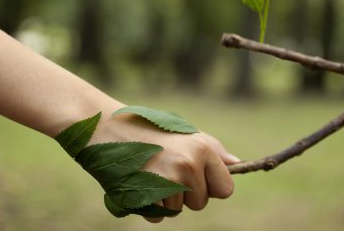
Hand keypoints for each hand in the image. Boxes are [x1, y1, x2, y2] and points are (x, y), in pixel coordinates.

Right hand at [92, 103, 239, 222]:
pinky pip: (158, 216)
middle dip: (186, 193)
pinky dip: (150, 206)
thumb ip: (212, 150)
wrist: (105, 126)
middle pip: (200, 203)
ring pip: (178, 211)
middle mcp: (188, 166)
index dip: (211, 187)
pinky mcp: (146, 196)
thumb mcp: (183, 132)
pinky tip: (140, 182)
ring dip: (166, 199)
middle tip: (166, 169)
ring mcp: (167, 182)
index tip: (197, 177)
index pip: (226, 189)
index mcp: (202, 149)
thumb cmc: (147, 128)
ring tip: (150, 172)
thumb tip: (237, 164)